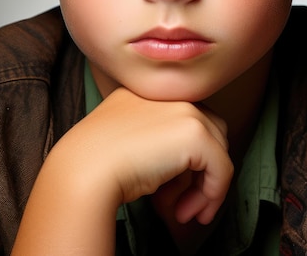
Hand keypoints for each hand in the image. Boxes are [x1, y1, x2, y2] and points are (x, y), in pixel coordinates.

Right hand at [12, 87, 233, 254]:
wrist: (84, 167)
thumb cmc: (94, 162)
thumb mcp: (124, 141)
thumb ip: (152, 142)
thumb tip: (180, 173)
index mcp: (148, 92)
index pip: (182, 119)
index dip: (184, 157)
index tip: (172, 189)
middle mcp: (170, 95)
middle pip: (206, 131)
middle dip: (199, 170)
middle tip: (181, 204)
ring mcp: (185, 110)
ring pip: (217, 150)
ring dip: (204, 186)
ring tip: (183, 213)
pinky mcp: (196, 134)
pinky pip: (221, 168)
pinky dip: (212, 195)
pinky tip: (187, 213)